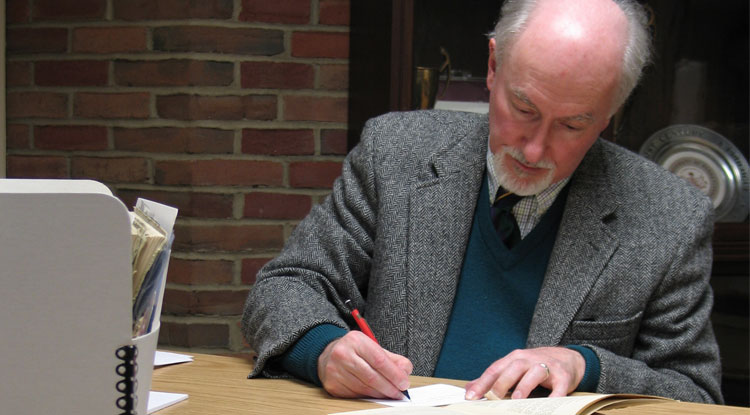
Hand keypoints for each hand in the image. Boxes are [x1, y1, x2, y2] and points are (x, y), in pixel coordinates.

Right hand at [317, 331, 412, 398]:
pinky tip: (375, 395)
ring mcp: (335, 370)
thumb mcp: (372, 347)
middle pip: (371, 377)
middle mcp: (343, 354)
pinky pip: (355, 395)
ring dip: (380, 394)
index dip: (394, 374)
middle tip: (400, 393)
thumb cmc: (354, 351)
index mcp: (355, 341)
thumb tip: (405, 371)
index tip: (404, 383)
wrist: (328, 354)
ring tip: (390, 394)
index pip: (379, 360)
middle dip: (389, 387)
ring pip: (364, 388)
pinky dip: (368, 397)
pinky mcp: (332, 385)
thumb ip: (392, 358)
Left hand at [464, 347, 584, 399]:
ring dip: (525, 385)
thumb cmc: (536, 365)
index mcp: (515, 358)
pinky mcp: (563, 376)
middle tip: (491, 396)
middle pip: (514, 368)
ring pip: (535, 373)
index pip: (495, 369)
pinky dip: (554, 395)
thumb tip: (470, 388)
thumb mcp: (514, 368)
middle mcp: (530, 359)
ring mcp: (547, 366)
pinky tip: (548, 405)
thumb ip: (494, 378)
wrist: (568, 358)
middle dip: (502, 382)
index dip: (482, 382)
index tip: (471, 396)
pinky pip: (559, 385)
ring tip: (516, 399)